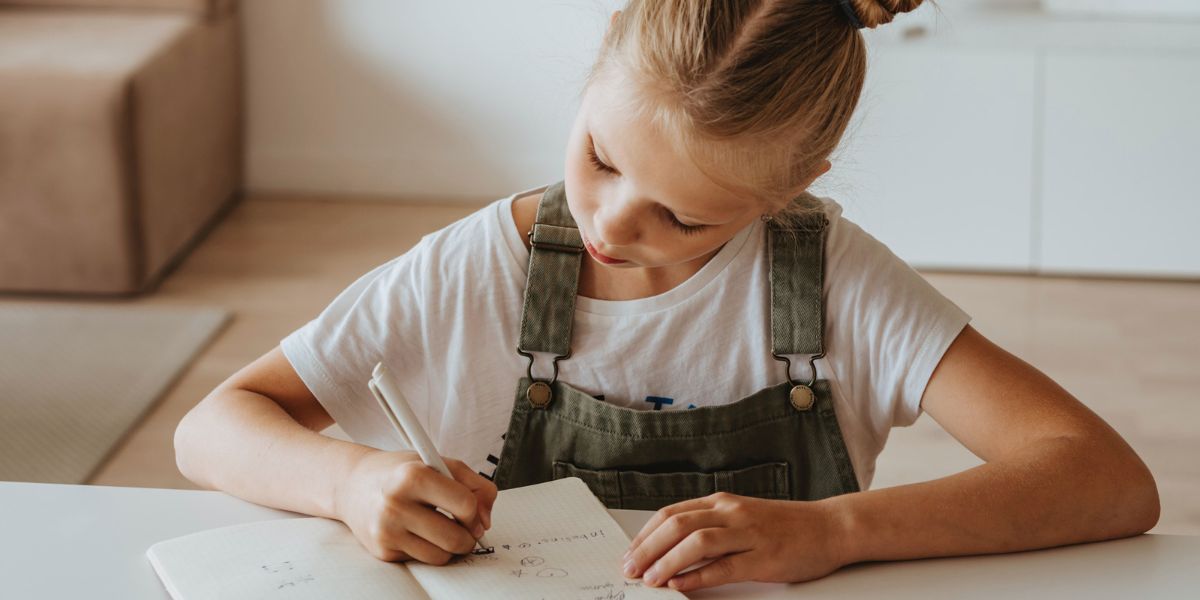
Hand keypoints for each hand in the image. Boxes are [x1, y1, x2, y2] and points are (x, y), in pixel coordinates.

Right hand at [334, 450, 497, 563]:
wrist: (352, 485)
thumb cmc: (400, 472)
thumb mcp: (438, 462)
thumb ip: (474, 484)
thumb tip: (485, 520)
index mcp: (413, 476)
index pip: (465, 505)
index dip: (476, 511)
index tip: (472, 511)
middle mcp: (396, 504)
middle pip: (455, 539)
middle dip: (468, 537)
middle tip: (465, 528)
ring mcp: (387, 531)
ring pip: (441, 556)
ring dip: (450, 547)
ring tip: (442, 528)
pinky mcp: (382, 551)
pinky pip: (422, 560)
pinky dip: (427, 549)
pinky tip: (417, 531)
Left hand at [622, 492, 848, 591]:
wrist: (830, 527)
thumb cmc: (784, 526)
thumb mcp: (741, 518)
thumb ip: (709, 528)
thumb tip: (670, 550)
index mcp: (722, 502)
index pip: (671, 514)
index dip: (645, 534)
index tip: (629, 554)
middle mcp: (731, 513)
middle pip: (677, 525)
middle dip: (647, 548)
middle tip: (629, 568)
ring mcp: (748, 534)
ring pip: (697, 542)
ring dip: (667, 561)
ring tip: (649, 579)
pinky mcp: (764, 557)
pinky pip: (724, 567)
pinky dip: (698, 577)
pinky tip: (681, 586)